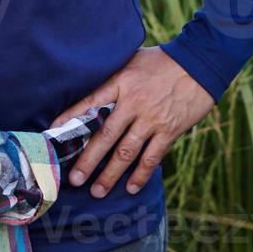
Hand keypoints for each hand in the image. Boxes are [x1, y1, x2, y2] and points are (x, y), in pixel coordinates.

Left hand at [49, 46, 214, 197]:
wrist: (200, 63)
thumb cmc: (162, 60)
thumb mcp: (132, 60)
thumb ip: (113, 76)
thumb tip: (91, 85)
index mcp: (120, 83)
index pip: (89, 104)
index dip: (69, 119)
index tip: (52, 134)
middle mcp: (133, 103)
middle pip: (104, 136)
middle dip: (87, 160)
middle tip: (74, 179)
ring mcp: (151, 119)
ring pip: (126, 152)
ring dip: (110, 174)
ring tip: (97, 191)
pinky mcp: (169, 130)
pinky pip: (152, 157)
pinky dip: (141, 174)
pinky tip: (130, 187)